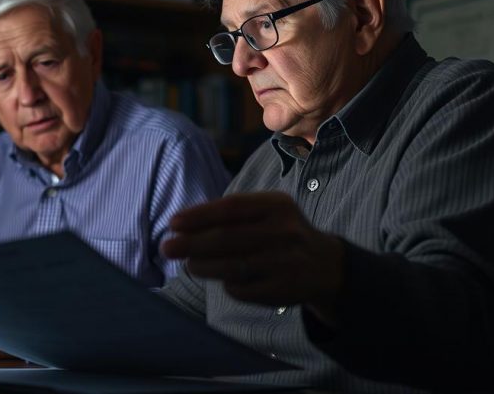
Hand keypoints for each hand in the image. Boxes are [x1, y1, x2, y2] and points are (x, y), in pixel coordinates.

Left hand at [161, 192, 344, 324]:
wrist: (325, 265)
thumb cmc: (280, 233)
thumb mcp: (265, 213)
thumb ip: (230, 216)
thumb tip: (181, 226)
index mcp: (278, 205)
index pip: (232, 207)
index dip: (199, 215)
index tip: (174, 223)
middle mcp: (286, 231)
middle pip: (229, 238)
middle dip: (193, 243)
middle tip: (168, 247)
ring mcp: (287, 262)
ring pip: (233, 266)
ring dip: (204, 266)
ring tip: (189, 264)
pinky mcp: (286, 289)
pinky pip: (245, 289)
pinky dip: (227, 285)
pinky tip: (222, 280)